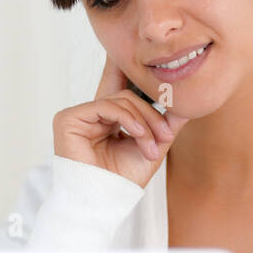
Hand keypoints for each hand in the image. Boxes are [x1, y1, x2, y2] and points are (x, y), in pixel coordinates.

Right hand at [51, 52, 190, 187]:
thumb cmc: (124, 180)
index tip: (139, 51)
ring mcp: (78, 115)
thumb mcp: (153, 146)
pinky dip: (128, 119)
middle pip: (128, 95)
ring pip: (120, 99)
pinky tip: (139, 135)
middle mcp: (91, 114)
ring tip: (152, 147)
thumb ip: (165, 123)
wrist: (106, 201)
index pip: (119, 87)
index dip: (125, 68)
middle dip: (152, 114)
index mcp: (107, 120)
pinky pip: (106, 105)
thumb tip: (184, 103)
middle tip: (165, 136)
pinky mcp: (68, 118)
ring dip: (144, 122)